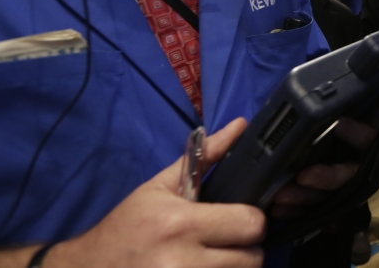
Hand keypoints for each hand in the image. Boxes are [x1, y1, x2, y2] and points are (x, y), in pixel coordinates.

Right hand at [50, 118, 264, 267]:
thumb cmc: (127, 227)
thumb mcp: (161, 187)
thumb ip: (205, 156)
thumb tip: (240, 125)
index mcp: (180, 223)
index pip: (250, 224)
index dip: (251, 221)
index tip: (239, 220)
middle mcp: (181, 261)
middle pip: (252, 258)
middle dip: (246, 249)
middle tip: (228, 244)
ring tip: (213, 260)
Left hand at [268, 97, 378, 218]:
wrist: (351, 147)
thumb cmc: (359, 122)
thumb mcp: (370, 105)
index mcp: (374, 141)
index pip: (370, 138)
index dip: (355, 132)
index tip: (338, 124)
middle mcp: (363, 166)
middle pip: (348, 175)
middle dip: (326, 177)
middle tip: (303, 176)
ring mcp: (347, 186)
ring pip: (328, 196)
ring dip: (304, 197)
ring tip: (282, 196)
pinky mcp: (331, 201)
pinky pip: (313, 210)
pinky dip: (296, 211)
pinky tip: (280, 209)